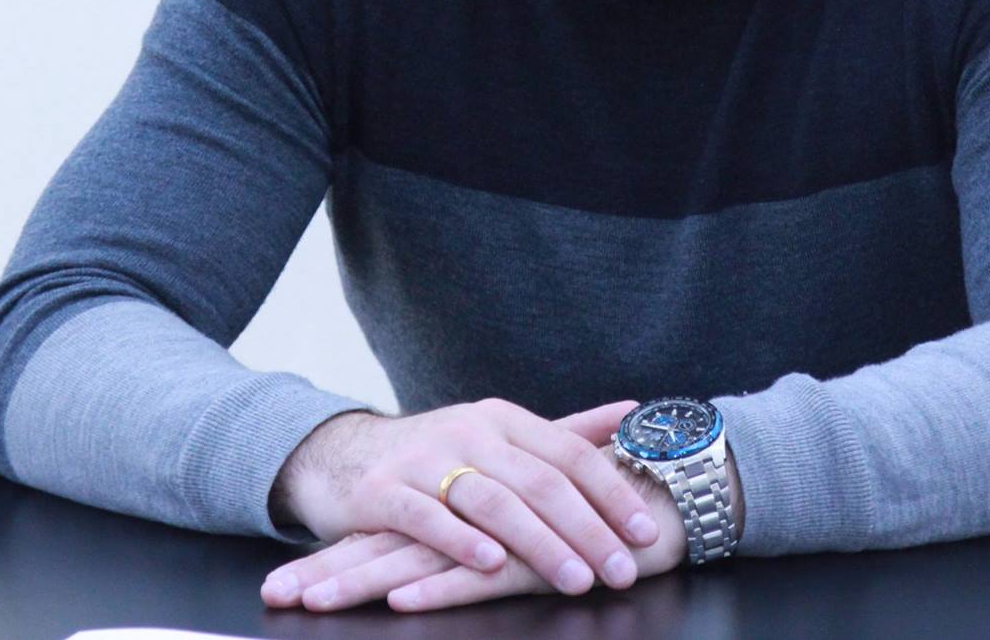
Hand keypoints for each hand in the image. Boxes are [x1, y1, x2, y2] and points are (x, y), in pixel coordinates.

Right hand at [264, 396, 659, 602]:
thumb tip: (633, 410)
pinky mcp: (384, 491)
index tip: (646, 531)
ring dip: (539, 543)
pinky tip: (490, 564)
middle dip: (587, 530)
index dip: (611, 492)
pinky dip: (461, 541)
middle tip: (620, 571)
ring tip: (574, 578)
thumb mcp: (500, 434)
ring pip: (492, 501)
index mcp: (503, 419)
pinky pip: (427, 516)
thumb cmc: (437, 454)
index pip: (570, 453)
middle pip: (539, 481)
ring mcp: (425, 459)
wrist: (342, 454)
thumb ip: (566, 431)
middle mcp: (469, 432)